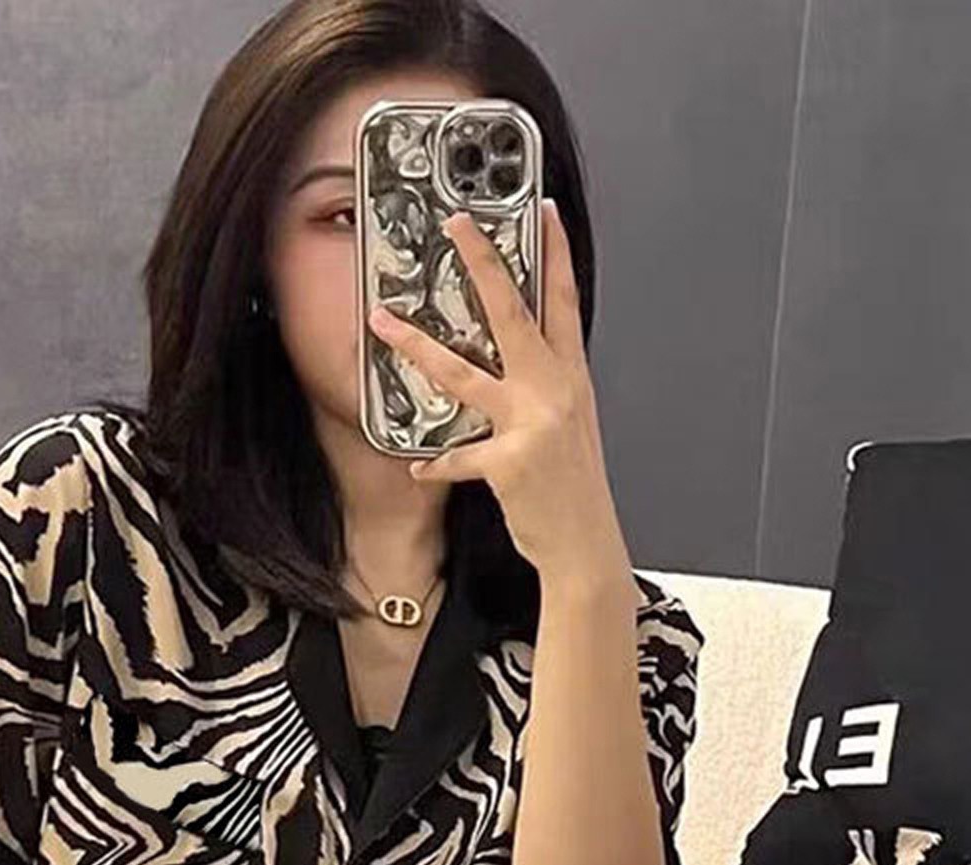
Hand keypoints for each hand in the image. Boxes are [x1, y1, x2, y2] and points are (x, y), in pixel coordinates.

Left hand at [366, 198, 631, 589]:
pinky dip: (437, 464)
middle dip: (482, 263)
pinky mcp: (510, 461)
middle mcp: (554, 392)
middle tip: (457, 225)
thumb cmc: (573, 490)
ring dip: (417, 346)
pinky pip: (458, 457)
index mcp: (571, 380)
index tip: (542, 212)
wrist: (586, 545)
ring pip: (464, 371)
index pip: (563, 303)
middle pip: (512, 313)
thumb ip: (544, 392)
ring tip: (383, 322)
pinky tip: (418, 468)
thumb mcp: (570, 428)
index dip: (555, 254)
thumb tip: (515, 367)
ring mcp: (533, 423)